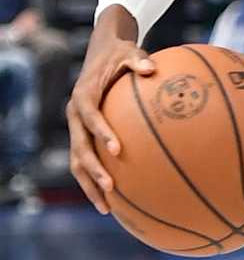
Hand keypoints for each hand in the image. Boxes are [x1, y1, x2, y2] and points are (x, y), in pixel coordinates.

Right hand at [66, 22, 154, 213]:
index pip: (89, 117)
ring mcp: (77, 128)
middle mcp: (75, 115)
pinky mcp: (83, 136)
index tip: (116, 150)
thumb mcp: (128, 52)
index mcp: (84, 96)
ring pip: (77, 161)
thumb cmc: (118, 55)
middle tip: (111, 187)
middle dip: (93, 169)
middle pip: (78, 147)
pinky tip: (114, 200)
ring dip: (90, 184)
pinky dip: (95, 181)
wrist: (100, 54)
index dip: (100, 133)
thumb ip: (138, 60)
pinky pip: (86, 161)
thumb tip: (151, 68)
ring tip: (106, 207)